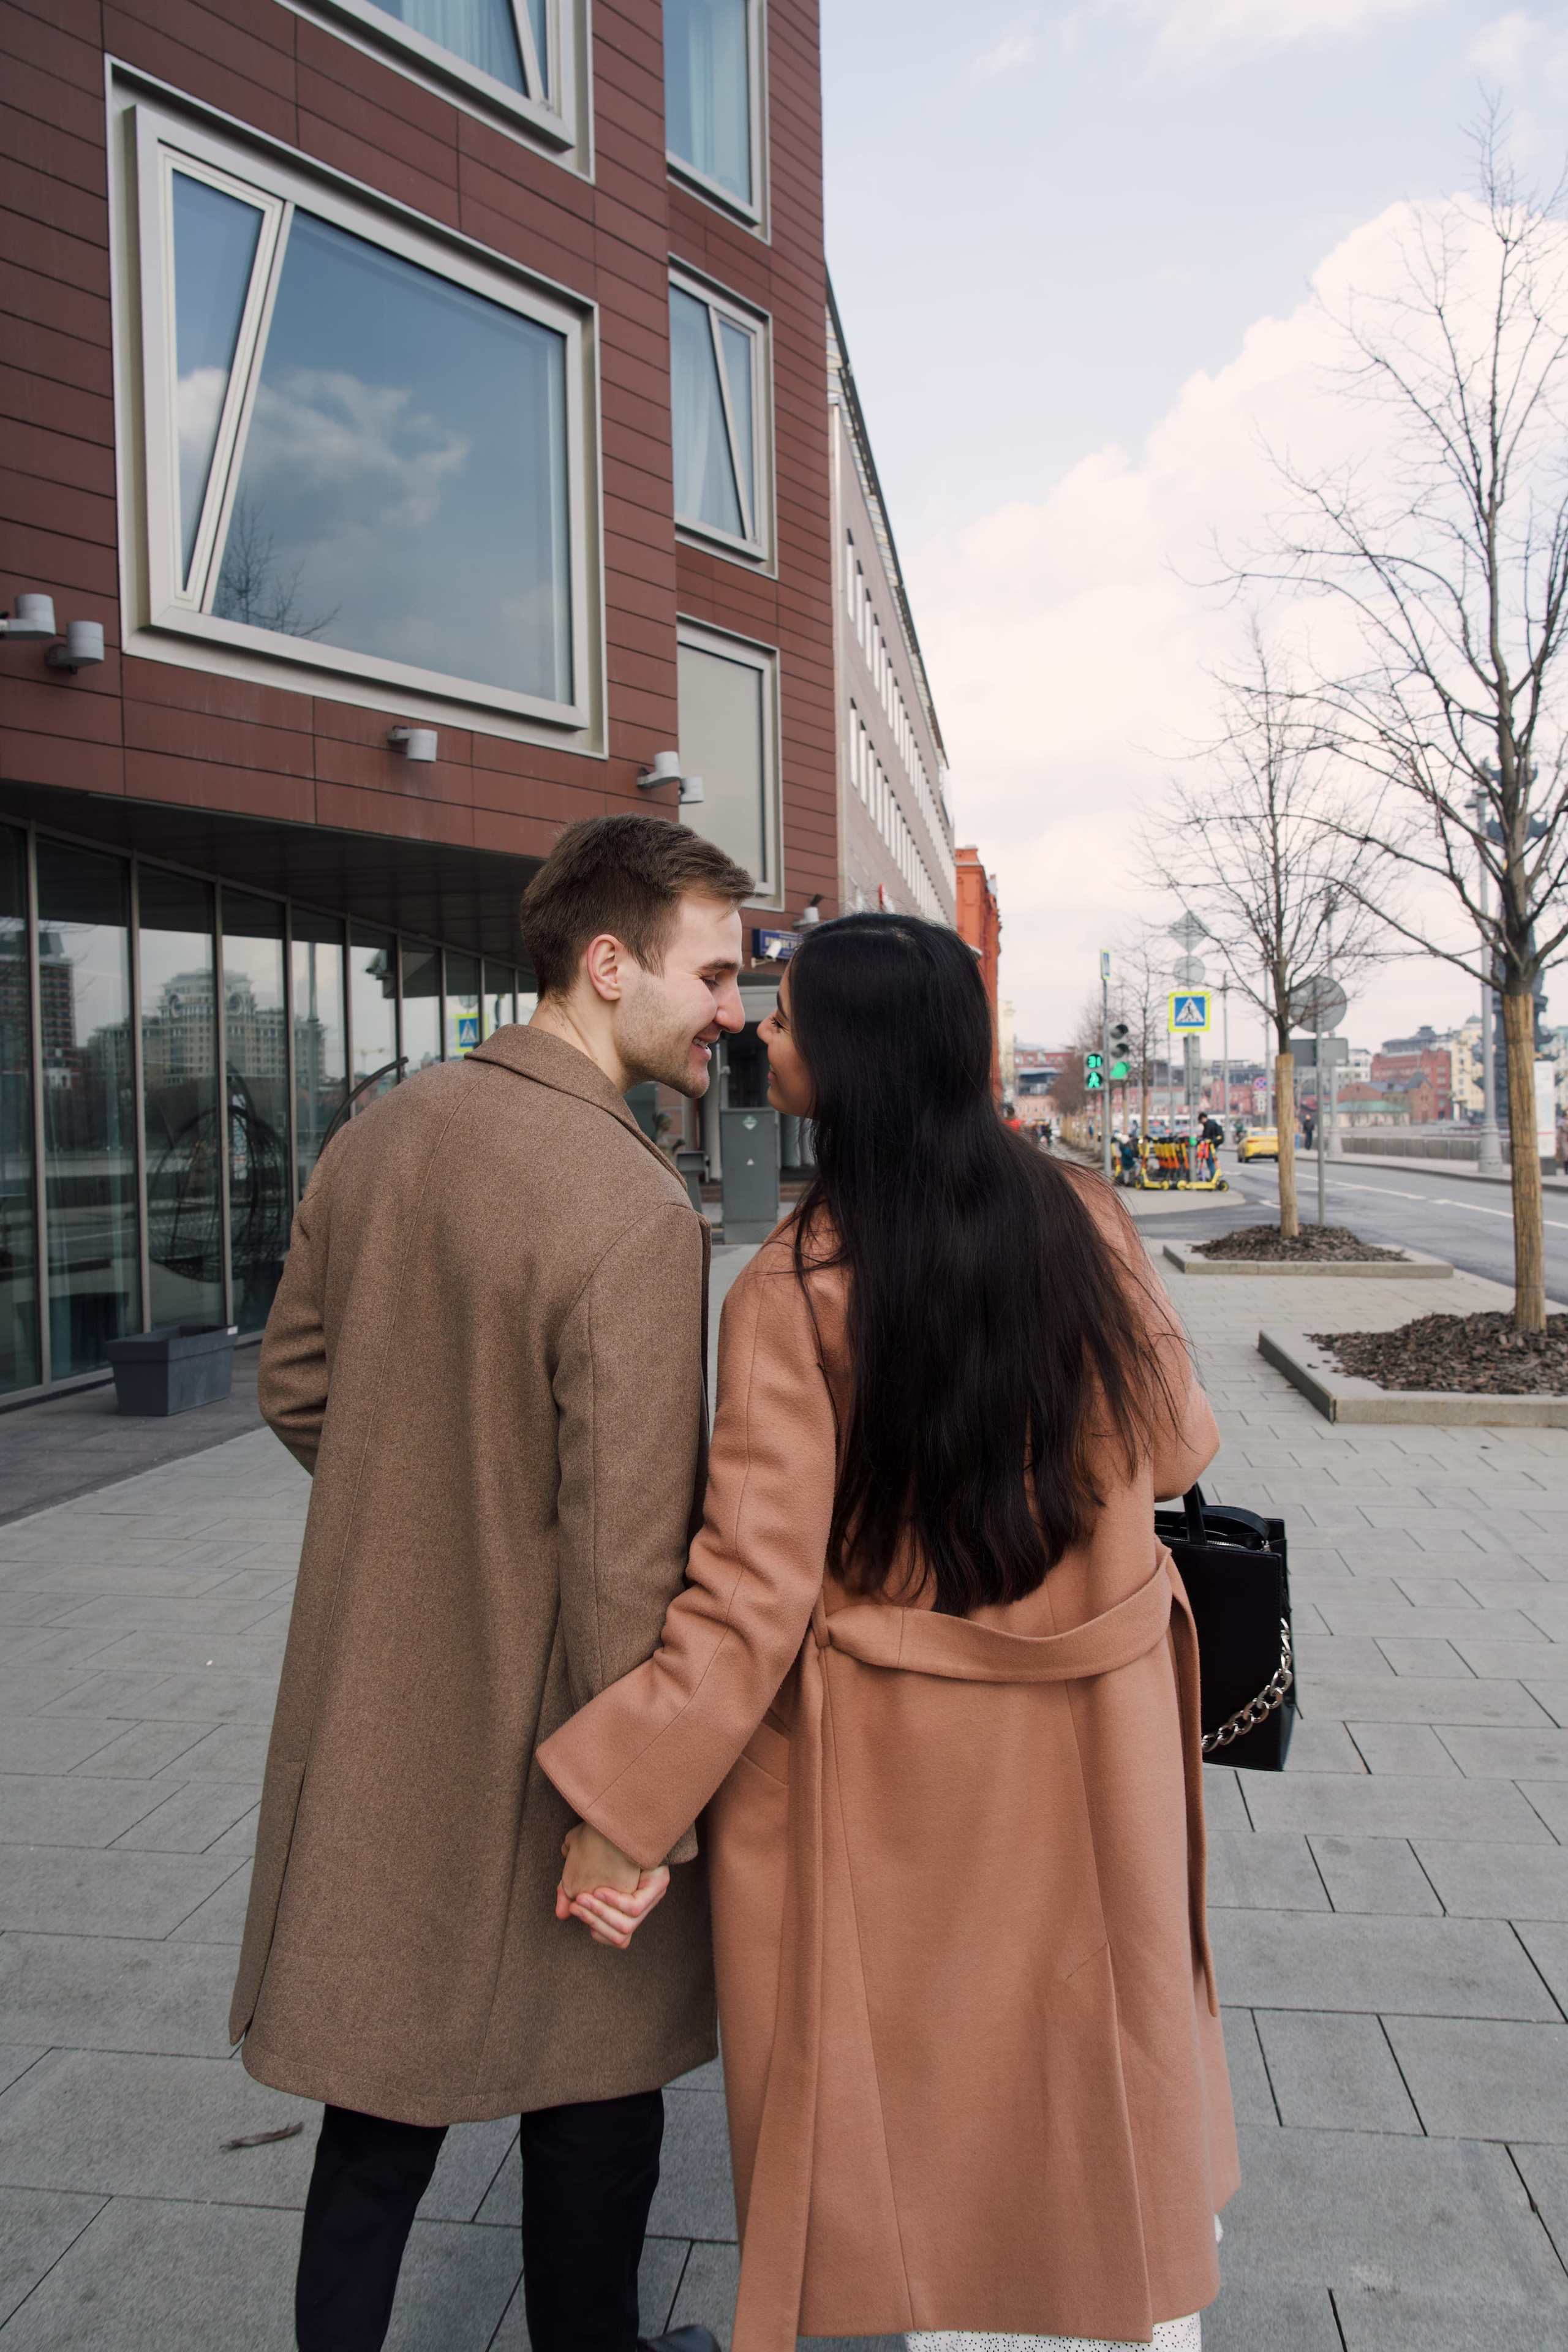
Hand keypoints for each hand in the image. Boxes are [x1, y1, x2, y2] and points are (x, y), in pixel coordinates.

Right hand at [554, 1823, 669, 1950]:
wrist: (627, 1817)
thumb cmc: (603, 1840)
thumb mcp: (582, 1870)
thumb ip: (570, 1892)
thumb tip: (562, 1914)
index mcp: (631, 1905)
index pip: (616, 1938)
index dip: (596, 1930)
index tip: (575, 1907)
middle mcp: (646, 1905)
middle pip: (620, 1938)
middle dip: (593, 1921)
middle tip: (575, 1904)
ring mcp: (654, 1895)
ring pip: (626, 1927)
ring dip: (600, 1914)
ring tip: (583, 1898)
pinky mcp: (658, 1885)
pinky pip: (634, 1908)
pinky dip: (614, 1903)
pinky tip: (600, 1889)